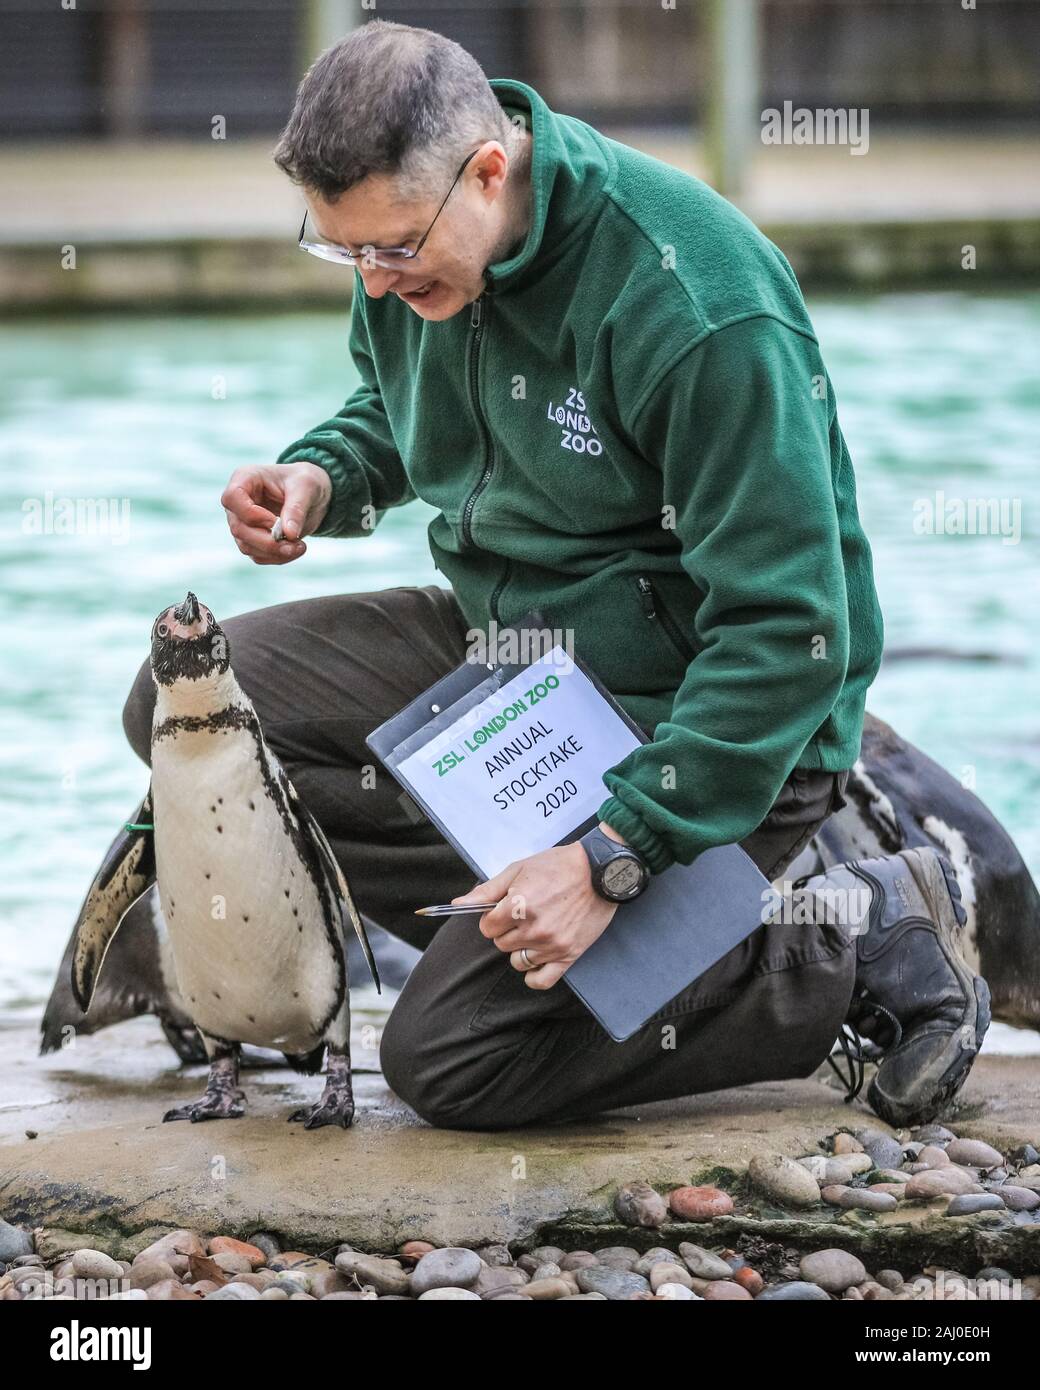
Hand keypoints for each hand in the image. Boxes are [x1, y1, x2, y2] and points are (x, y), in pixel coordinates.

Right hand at [220, 461, 331, 564]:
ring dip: (274, 552)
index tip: (277, 521)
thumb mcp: (306, 488)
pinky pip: (258, 555)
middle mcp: (238, 502)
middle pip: (238, 528)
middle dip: (267, 541)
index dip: (251, 514)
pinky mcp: (252, 540)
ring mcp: (242, 523)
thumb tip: (289, 534)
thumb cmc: (305, 482)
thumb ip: (296, 509)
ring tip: (300, 547)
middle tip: (295, 543)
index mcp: (245, 478)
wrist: (311, 496)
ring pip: (246, 546)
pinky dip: (277, 557)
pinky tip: (296, 549)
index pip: (232, 498)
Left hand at [451, 823, 627, 988]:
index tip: (502, 911)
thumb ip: (487, 890)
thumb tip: (459, 905)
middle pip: (501, 945)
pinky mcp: (569, 955)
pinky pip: (541, 981)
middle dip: (506, 931)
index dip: (492, 918)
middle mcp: (534, 928)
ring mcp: (552, 945)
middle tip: (523, 916)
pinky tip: (536, 959)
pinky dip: (534, 975)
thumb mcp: (519, 869)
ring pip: (518, 961)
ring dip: (521, 948)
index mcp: (518, 905)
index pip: (487, 928)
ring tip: (535, 930)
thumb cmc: (559, 865)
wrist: (600, 870)